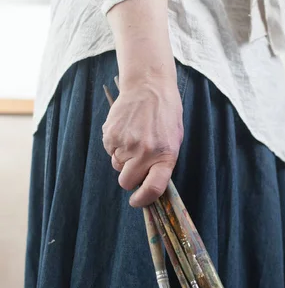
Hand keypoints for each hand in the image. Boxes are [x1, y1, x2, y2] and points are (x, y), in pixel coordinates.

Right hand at [102, 74, 182, 206]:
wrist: (149, 87)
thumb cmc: (165, 115)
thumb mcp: (173, 141)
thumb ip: (162, 164)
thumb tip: (148, 185)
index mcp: (165, 156)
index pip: (153, 188)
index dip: (143, 199)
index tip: (136, 201)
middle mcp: (144, 152)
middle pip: (126, 182)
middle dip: (130, 177)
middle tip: (136, 162)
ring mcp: (125, 143)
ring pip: (116, 166)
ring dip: (123, 158)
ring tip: (134, 138)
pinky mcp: (110, 135)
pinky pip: (109, 151)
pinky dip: (115, 145)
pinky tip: (126, 130)